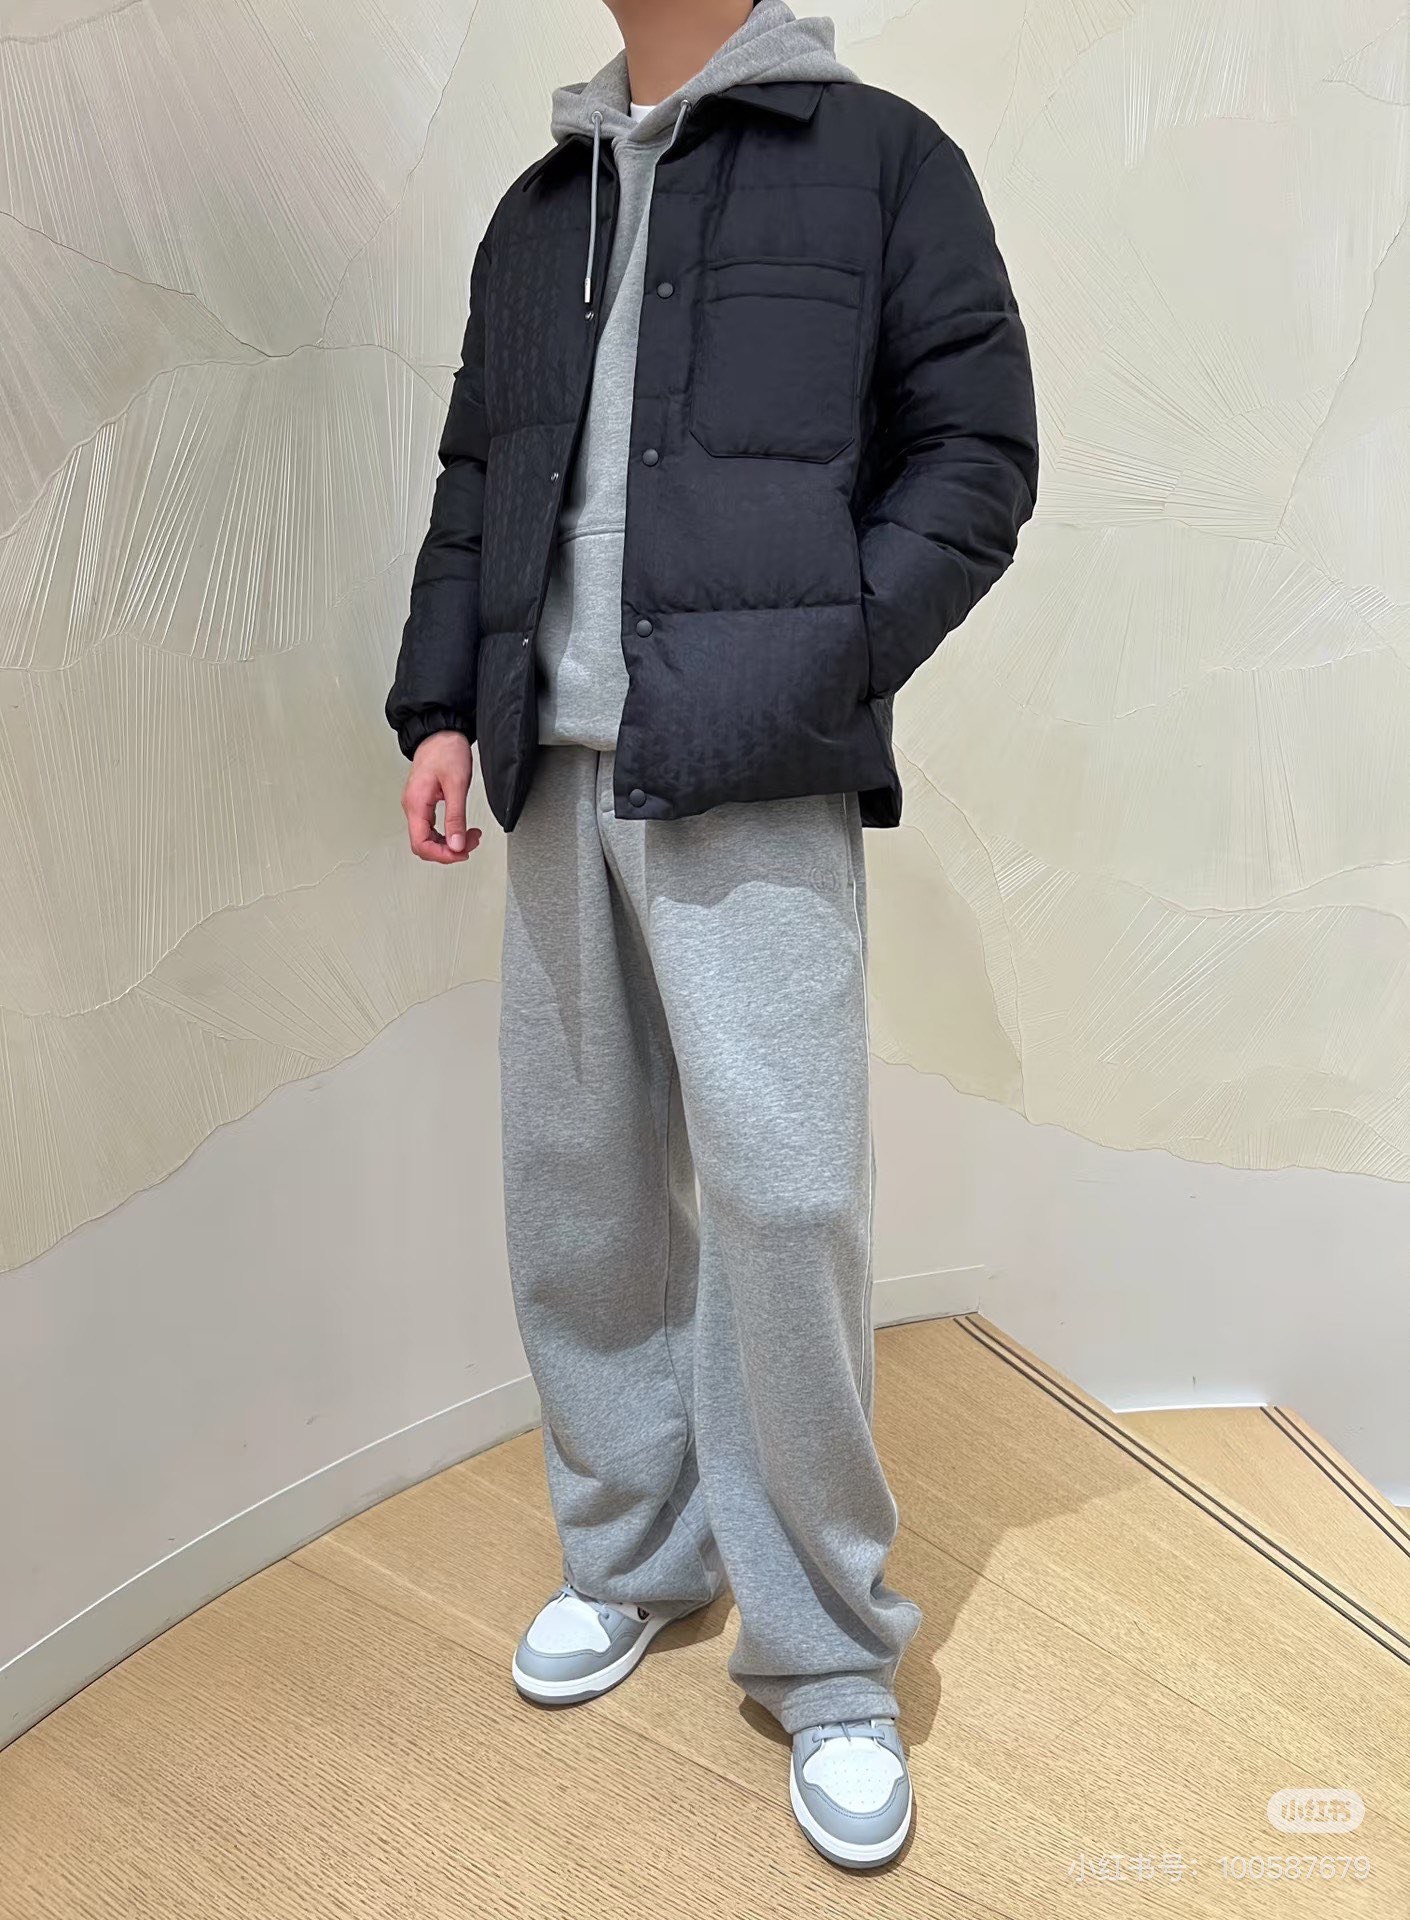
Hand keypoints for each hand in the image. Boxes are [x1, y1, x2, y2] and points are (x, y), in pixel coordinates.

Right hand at [402, 731, 481, 862]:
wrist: (441, 731)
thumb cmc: (446, 750)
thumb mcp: (457, 785)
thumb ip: (456, 817)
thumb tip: (457, 845)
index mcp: (416, 804)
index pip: (421, 844)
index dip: (442, 854)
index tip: (462, 853)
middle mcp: (412, 806)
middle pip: (424, 844)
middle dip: (448, 850)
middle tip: (470, 843)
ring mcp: (417, 805)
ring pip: (428, 837)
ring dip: (449, 842)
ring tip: (470, 836)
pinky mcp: (424, 802)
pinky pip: (432, 827)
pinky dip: (447, 832)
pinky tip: (461, 829)